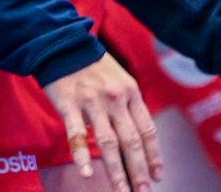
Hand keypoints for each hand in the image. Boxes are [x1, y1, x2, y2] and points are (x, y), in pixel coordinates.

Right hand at [42, 54, 162, 190]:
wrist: (63, 43)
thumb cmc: (93, 65)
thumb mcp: (120, 79)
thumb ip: (129, 105)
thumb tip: (139, 137)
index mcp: (131, 92)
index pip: (146, 130)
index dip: (153, 155)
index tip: (158, 177)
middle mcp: (115, 98)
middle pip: (131, 141)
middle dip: (139, 170)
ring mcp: (92, 102)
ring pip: (108, 142)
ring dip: (116, 171)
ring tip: (122, 191)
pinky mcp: (69, 104)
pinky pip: (76, 134)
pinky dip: (82, 155)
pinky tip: (87, 173)